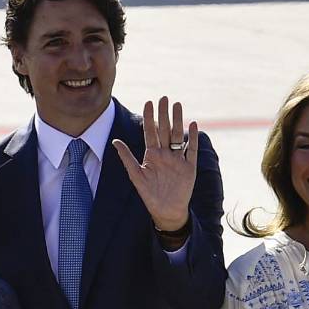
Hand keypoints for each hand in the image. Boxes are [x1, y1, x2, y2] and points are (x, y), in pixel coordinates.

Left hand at [111, 96, 198, 231]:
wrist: (166, 211)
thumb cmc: (149, 194)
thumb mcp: (136, 175)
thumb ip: (127, 157)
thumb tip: (115, 140)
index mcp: (152, 154)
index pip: (150, 132)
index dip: (149, 117)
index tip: (149, 102)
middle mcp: (165, 154)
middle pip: (165, 130)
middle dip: (164, 114)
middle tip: (164, 97)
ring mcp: (177, 159)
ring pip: (178, 136)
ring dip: (178, 120)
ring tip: (178, 105)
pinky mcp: (189, 167)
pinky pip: (191, 150)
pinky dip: (192, 138)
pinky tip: (193, 124)